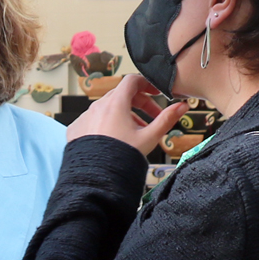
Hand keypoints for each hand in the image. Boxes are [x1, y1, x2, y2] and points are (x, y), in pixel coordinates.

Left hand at [66, 74, 186, 155]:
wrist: (97, 178)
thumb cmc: (121, 157)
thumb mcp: (150, 136)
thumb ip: (167, 119)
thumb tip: (182, 106)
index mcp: (115, 103)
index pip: (132, 81)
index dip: (147, 84)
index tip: (155, 92)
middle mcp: (97, 106)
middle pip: (121, 95)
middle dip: (139, 103)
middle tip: (152, 116)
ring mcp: (85, 117)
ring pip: (107, 108)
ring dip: (124, 115)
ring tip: (136, 132)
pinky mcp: (76, 129)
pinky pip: (93, 120)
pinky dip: (106, 124)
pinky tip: (115, 139)